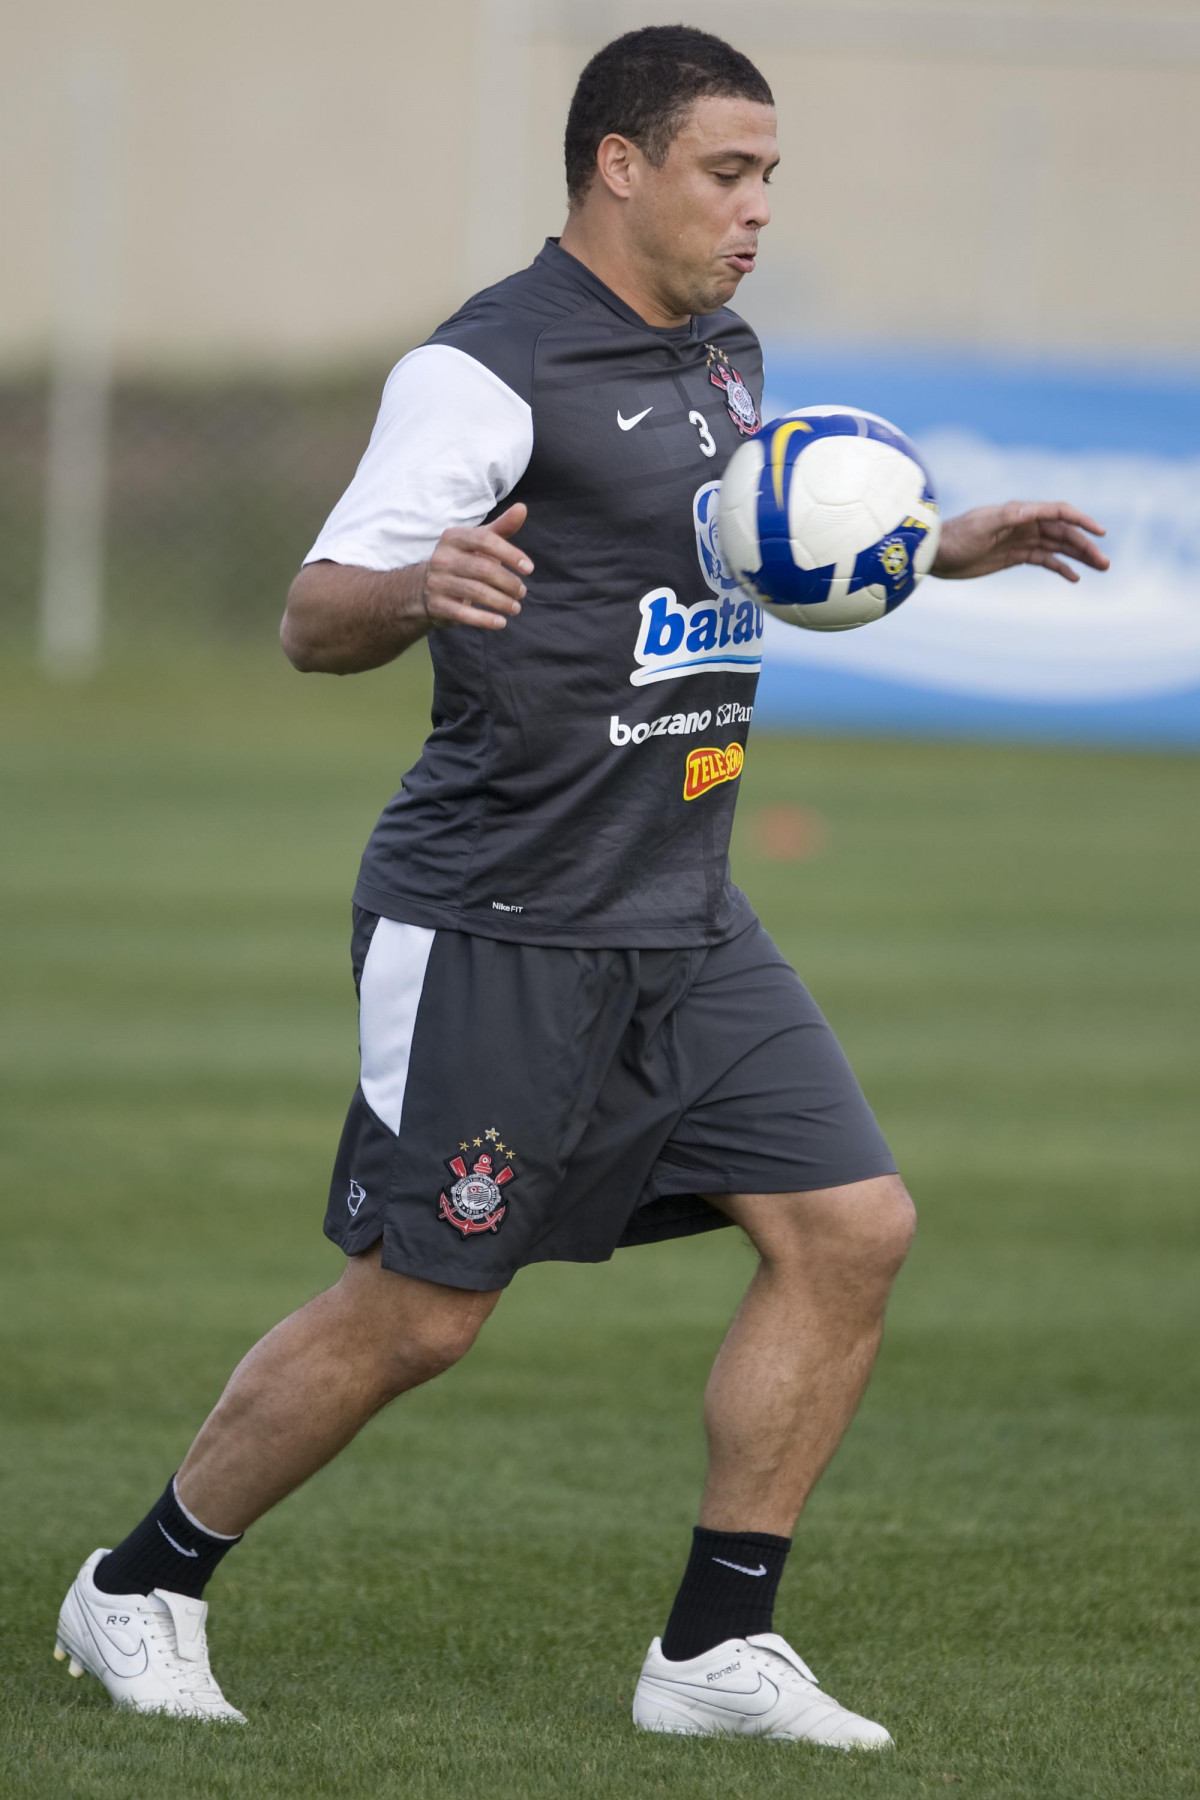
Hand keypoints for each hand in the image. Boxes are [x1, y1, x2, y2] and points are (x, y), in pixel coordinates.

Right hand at [422, 502, 531, 628]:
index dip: (510, 554)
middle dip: (509, 583)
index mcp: (454, 537)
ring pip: (476, 592)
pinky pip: (464, 614)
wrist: (426, 587)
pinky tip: (501, 622)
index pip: (486, 541)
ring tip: (516, 607)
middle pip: (483, 569)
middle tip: (522, 592)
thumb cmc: (463, 560)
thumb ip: (502, 527)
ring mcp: (437, 582)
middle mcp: (442, 557)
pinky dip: (485, 620)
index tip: (529, 569)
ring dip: (501, 602)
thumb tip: (522, 508)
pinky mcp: (436, 605)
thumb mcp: (479, 542)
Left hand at [932, 501, 1108, 583]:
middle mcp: (1025, 524)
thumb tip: (1035, 510)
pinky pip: (1044, 560)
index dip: (1081, 521)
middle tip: (1105, 563)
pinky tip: (1074, 577)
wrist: (935, 553)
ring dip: (1079, 556)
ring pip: (1058, 547)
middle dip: (1086, 546)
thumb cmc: (955, 537)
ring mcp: (1021, 540)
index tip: (1100, 533)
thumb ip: (1009, 517)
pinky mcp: (1015, 556)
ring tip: (1100, 568)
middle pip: (1063, 533)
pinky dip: (1060, 567)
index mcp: (1020, 513)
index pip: (1058, 513)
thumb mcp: (982, 526)